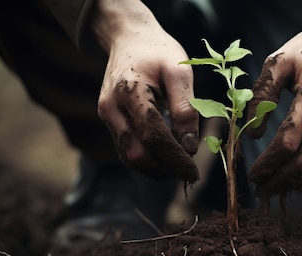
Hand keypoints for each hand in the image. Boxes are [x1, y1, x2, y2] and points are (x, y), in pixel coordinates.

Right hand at [92, 0, 198, 181]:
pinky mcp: (109, 120)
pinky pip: (126, 150)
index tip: (194, 170)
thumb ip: (185, 108)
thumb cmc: (158, 51)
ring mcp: (107, 115)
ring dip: (155, 169)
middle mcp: (112, 107)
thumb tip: (190, 147)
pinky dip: (146, 160)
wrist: (128, 37)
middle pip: (137, 153)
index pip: (152, 135)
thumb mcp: (179, 71)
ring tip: (179, 168)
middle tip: (189, 173)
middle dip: (164, 168)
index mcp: (129, 91)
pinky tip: (165, 160)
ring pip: (129, 157)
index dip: (174, 157)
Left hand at [246, 5, 301, 195]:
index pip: (287, 145)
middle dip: (279, 180)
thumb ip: (261, 96)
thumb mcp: (278, 61)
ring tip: (274, 185)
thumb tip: (252, 134)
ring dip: (295, 180)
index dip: (267, 164)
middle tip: (260, 188)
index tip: (253, 175)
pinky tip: (293, 172)